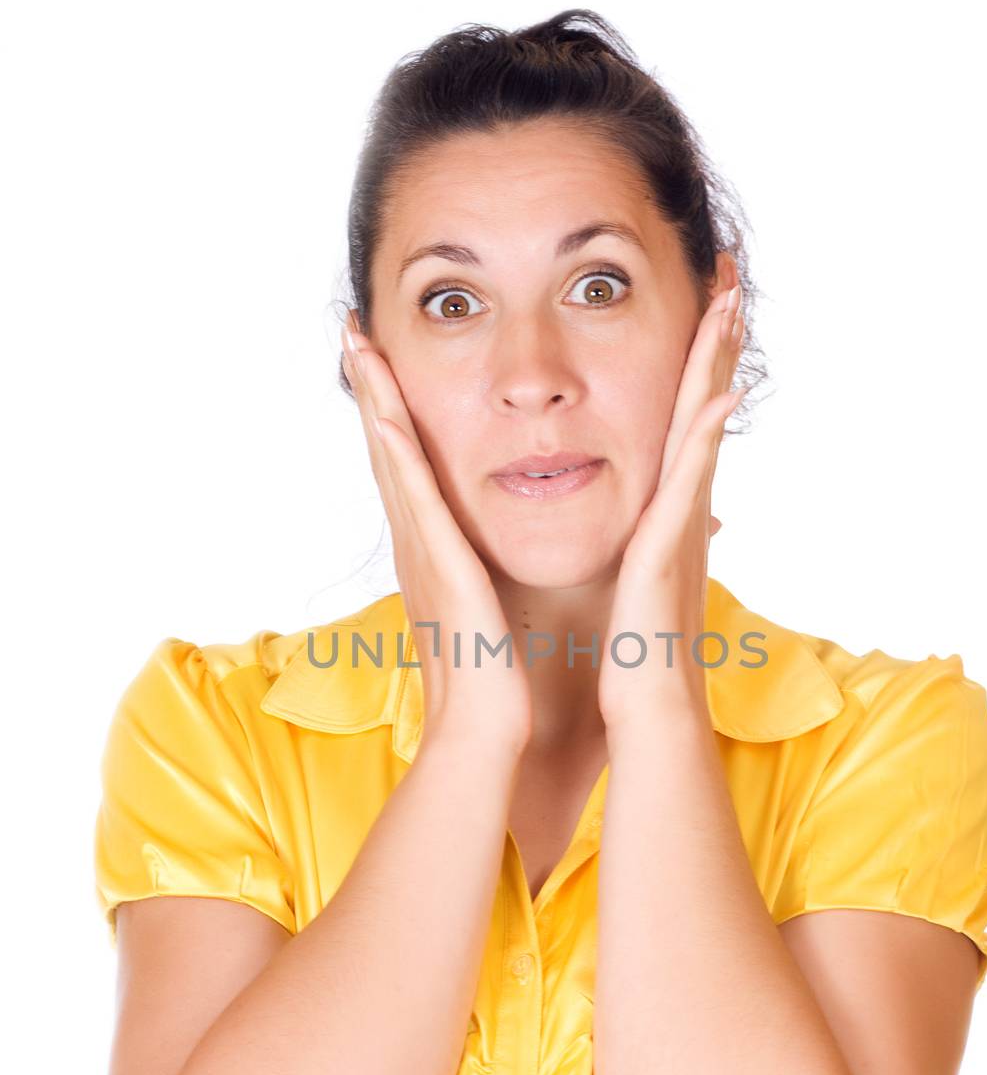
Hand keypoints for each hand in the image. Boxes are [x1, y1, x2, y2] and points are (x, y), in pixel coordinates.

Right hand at [342, 316, 532, 755]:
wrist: (486, 742)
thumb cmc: (500, 695)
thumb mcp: (505, 622)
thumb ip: (513, 592)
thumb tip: (545, 579)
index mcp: (438, 560)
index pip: (415, 473)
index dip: (397, 418)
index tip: (389, 368)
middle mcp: (420, 550)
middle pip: (389, 453)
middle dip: (372, 391)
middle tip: (354, 332)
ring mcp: (422, 557)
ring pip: (392, 461)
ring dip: (374, 400)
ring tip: (357, 344)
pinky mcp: (438, 570)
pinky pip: (415, 501)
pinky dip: (395, 453)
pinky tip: (382, 412)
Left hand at [597, 283, 746, 733]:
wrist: (646, 714)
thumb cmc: (632, 657)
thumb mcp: (631, 584)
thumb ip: (638, 549)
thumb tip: (635, 532)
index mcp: (666, 516)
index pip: (680, 423)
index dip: (692, 366)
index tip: (698, 308)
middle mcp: (683, 511)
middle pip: (702, 407)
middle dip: (714, 342)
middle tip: (726, 276)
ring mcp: (681, 527)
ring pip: (703, 428)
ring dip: (717, 365)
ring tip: (729, 304)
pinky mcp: (669, 552)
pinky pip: (689, 482)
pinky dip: (704, 438)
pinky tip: (718, 395)